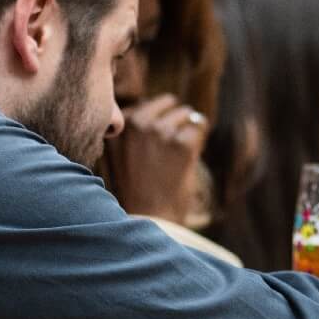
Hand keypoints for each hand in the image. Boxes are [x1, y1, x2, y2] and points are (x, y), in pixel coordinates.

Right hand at [104, 95, 207, 224]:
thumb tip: (164, 101)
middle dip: (174, 122)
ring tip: (175, 157)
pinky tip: (187, 159)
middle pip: (168, 104)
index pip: (146, 106)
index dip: (156, 125)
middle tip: (168, 151)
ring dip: (187, 131)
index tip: (152, 148)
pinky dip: (200, 140)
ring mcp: (159, 131)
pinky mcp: (182, 143)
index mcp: (117, 123)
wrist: (150, 217)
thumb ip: (134, 127)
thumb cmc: (137, 187)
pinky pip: (200, 125)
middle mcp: (136, 122)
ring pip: (186, 114)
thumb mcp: (123, 151)